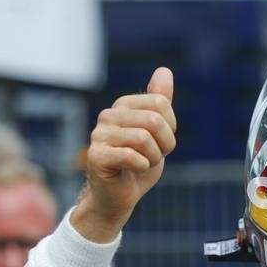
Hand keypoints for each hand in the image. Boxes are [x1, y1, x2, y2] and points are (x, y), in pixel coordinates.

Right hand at [72, 67, 175, 242]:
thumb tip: (164, 70)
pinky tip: (134, 170)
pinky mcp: (96, 156)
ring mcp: (99, 135)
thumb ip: (159, 102)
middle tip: (152, 157)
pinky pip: (132, 156)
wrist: (119, 196)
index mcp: (123, 105)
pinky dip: (142, 167)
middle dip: (164, 145)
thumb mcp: (156, 132)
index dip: (170, 129)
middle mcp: (108, 116)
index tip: (160, 143)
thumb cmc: (138, 164)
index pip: (161, 104)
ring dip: (152, 158)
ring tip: (142, 164)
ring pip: (144, 139)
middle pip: (154, 121)